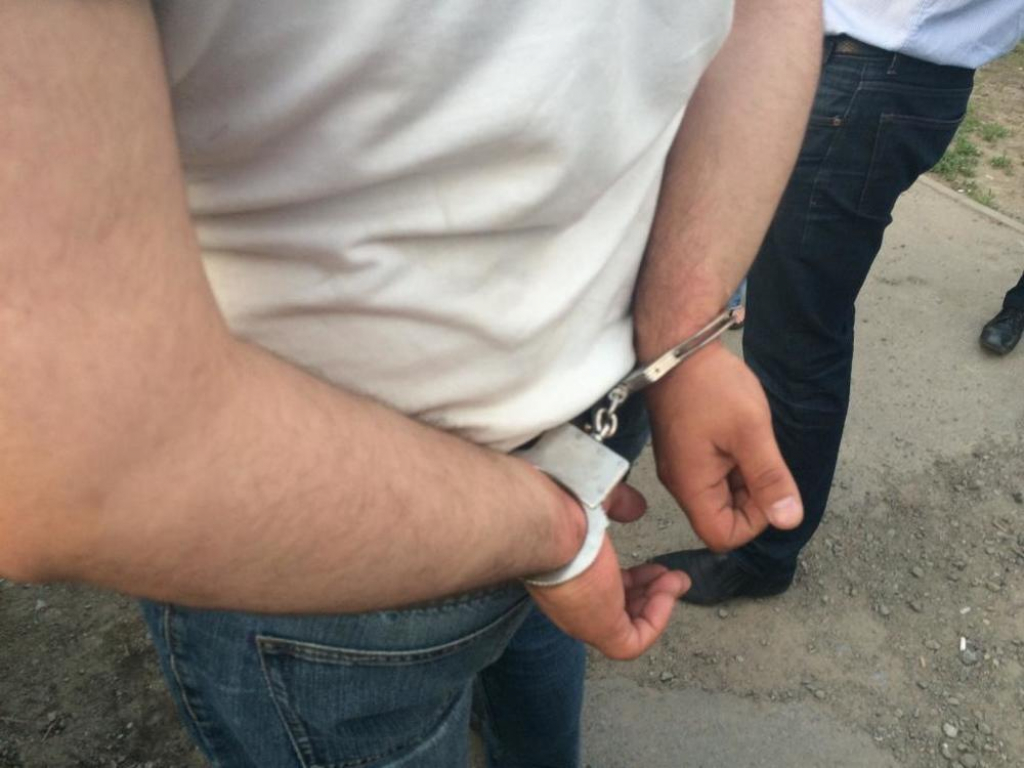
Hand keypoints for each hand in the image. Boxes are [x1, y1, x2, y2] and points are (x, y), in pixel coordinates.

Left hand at [526, 484, 689, 659]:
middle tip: (672, 577)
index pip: (599, 586)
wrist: (550, 524)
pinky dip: (657, 619)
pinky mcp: (601, 630)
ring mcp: (584, 618)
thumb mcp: (597, 501)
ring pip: (626, 626)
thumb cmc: (560, 509)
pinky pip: (635, 641)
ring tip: (677, 580)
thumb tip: (635, 506)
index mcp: (564, 572)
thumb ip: (617, 504)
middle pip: (615, 608)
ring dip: (657, 603)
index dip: (630, 578)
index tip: (652, 564)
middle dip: (649, 592)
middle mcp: (571, 599)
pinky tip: (667, 591)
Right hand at [645, 342, 802, 550]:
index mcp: (691, 485)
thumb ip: (770, 479)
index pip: (723, 535)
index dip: (754, 521)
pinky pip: (712, 474)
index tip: (768, 484)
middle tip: (763, 458)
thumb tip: (789, 521)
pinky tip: (740, 436)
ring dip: (744, 479)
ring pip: (719, 495)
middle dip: (752, 497)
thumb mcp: (751, 432)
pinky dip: (733, 464)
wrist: (677, 348)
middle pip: (721, 518)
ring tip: (752, 442)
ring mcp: (680, 467)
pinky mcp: (683, 451)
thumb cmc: (711, 387)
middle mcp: (680, 483)